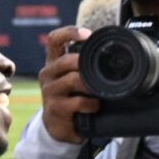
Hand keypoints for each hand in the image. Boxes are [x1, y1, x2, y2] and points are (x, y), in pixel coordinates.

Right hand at [38, 25, 97, 144]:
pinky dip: (90, 103)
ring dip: (90, 85)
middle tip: (97, 69)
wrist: (57, 126)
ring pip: (72, 80)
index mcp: (53, 62)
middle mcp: (48, 73)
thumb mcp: (73, 78)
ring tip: (98, 91)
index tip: (87, 34)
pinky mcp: (54, 108)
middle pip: (65, 60)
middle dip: (84, 63)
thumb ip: (83, 64)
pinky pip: (76, 102)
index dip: (69, 32)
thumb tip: (110, 50)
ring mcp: (49, 91)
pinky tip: (94, 106)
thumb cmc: (69, 97)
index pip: (54, 39)